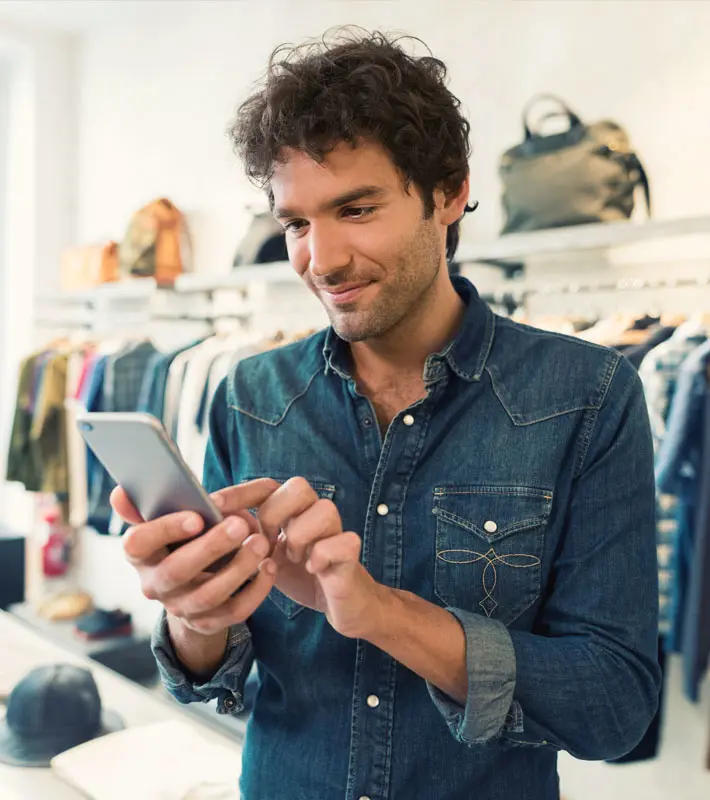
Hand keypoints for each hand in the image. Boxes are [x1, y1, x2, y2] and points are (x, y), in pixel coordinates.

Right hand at [110, 478, 279, 634]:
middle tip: (241, 526)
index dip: (165, 530)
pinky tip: (270, 567)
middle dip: (211, 547)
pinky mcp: (207, 623)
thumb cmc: (182, 538)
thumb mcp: (166, 519)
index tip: (196, 517)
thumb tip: (121, 492)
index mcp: (140, 554)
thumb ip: (148, 503)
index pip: (138, 544)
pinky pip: (233, 612)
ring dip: (238, 569)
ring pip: (208, 595)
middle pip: (177, 571)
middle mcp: (155, 585)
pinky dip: (255, 591)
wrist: (191, 583)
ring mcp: (180, 608)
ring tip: (262, 543)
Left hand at [231, 476, 383, 638]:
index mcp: (292, 511)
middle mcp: (314, 514)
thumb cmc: (301, 575)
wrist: (342, 604)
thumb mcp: (265, 556)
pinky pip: (343, 541)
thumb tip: (212, 524)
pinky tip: (313, 569)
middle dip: (275, 514)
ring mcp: (335, 531)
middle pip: (299, 486)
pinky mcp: (350, 553)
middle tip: (267, 542)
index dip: (242, 493)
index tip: (215, 506)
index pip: (267, 486)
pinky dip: (323, 556)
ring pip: (324, 509)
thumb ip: (244, 539)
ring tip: (293, 559)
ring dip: (300, 537)